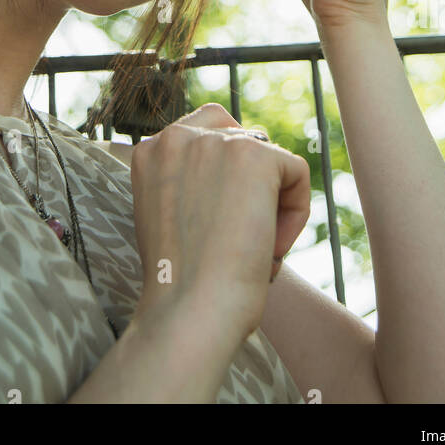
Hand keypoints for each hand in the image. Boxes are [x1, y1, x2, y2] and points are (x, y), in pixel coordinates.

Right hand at [131, 103, 310, 341]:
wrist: (190, 310)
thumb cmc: (181, 283)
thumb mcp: (167, 218)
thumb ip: (187, 184)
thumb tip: (233, 177)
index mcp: (148, 151)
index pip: (205, 134)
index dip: (225, 176)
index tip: (219, 222)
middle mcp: (176, 136)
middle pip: (242, 140)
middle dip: (251, 188)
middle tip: (238, 238)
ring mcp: (215, 142)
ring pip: (270, 162)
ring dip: (271, 206)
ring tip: (254, 250)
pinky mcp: (254, 154)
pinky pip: (295, 172)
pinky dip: (295, 214)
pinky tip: (270, 248)